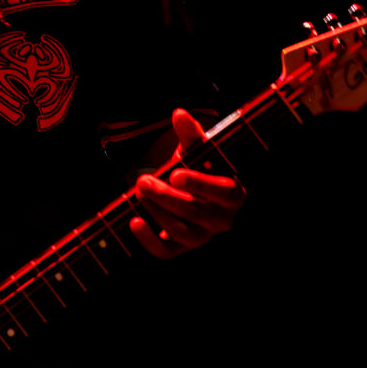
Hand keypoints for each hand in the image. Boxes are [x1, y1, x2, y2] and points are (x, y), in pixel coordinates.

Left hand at [130, 108, 245, 259]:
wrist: (186, 191)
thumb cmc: (195, 168)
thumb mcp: (195, 150)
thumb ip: (190, 134)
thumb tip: (179, 114)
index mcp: (233, 194)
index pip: (225, 192)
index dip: (201, 185)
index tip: (175, 174)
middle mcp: (221, 220)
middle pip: (196, 213)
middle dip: (166, 197)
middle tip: (142, 181)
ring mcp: (201, 237)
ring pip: (180, 231)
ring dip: (155, 211)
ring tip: (137, 191)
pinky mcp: (180, 249)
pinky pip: (165, 252)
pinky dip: (147, 240)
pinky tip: (133, 222)